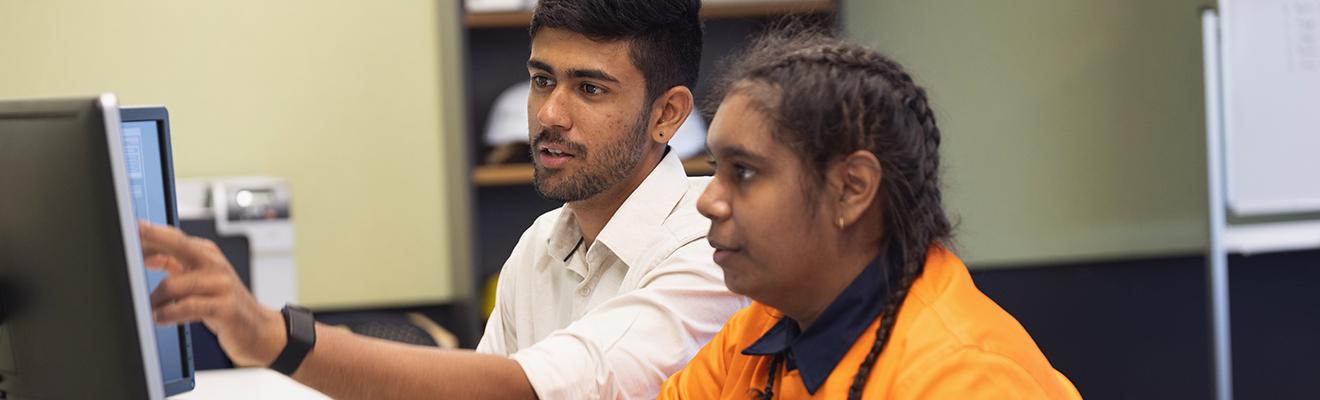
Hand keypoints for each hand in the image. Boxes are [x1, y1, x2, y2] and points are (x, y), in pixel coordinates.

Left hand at [139, 221, 286, 366]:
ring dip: (154, 300)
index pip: (173, 237)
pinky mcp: (225, 307)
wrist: (257, 328)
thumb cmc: (223, 303)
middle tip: (126, 247)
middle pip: (177, 245)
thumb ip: (173, 265)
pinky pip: (187, 307)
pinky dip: (167, 314)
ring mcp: (221, 284)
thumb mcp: (198, 280)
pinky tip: (159, 319)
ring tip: (146, 311)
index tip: (126, 231)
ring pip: (174, 284)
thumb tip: (142, 254)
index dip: (148, 234)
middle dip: (150, 241)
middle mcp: (214, 263)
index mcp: (206, 253)